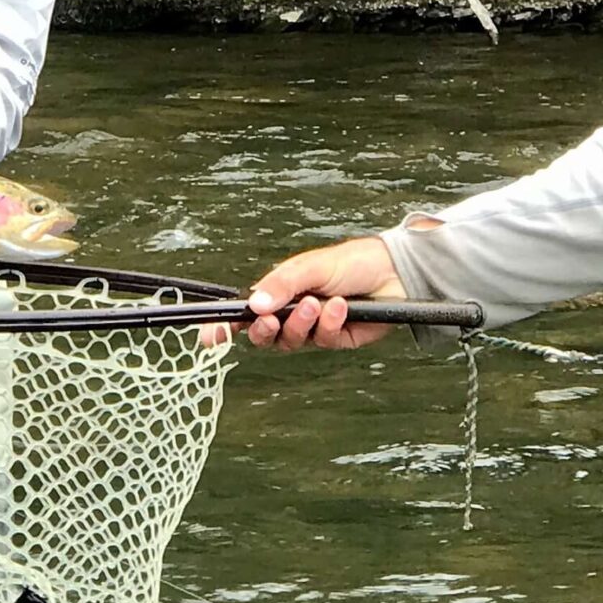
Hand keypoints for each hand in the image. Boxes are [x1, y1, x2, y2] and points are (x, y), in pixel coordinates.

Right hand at [231, 236, 406, 350]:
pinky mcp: (336, 340)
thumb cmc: (350, 262)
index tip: (210, 338)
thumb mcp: (310, 266)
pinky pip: (322, 341)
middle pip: (264, 336)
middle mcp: (291, 314)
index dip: (225, 327)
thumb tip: (254, 304)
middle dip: (265, 330)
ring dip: (301, 324)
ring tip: (318, 304)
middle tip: (273, 319)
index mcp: (279, 293)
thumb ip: (282, 283)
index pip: (245, 315)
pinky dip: (330, 324)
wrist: (393, 271)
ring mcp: (313, 329)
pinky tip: (342, 306)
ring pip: (291, 341)